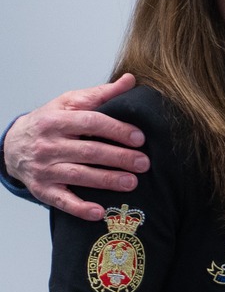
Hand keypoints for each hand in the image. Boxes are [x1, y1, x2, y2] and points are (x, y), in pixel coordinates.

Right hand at [4, 74, 148, 221]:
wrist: (12, 145)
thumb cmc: (49, 122)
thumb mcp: (68, 103)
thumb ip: (100, 94)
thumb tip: (131, 79)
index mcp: (56, 120)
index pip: (90, 122)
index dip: (117, 130)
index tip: (140, 138)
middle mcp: (48, 145)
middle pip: (88, 151)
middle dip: (119, 158)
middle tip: (144, 163)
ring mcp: (43, 168)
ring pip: (78, 175)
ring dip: (107, 180)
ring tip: (132, 183)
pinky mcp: (42, 189)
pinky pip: (61, 200)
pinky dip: (79, 208)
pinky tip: (99, 212)